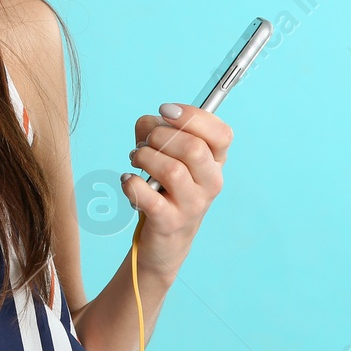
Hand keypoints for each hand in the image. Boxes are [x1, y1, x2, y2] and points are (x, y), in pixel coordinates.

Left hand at [121, 103, 234, 284]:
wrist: (163, 239)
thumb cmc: (163, 187)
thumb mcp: (163, 152)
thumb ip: (155, 128)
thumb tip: (149, 123)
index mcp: (215, 161)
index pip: (221, 134)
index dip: (193, 117)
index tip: (165, 110)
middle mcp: (211, 183)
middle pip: (193, 148)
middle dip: (159, 137)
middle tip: (145, 144)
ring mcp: (193, 205)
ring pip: (171, 170)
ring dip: (144, 157)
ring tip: (135, 162)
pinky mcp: (170, 223)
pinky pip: (149, 197)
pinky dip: (132, 184)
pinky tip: (128, 181)